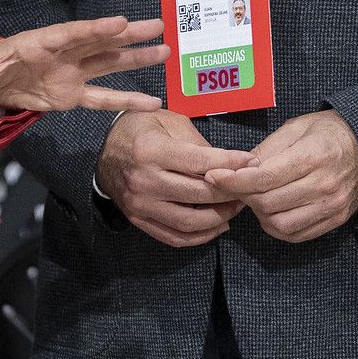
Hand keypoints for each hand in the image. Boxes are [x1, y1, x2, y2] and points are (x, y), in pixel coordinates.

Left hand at [0, 16, 168, 113]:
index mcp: (38, 43)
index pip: (70, 33)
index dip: (95, 28)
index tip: (121, 22)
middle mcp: (61, 54)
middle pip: (98, 41)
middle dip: (127, 34)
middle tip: (158, 25)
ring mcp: (69, 73)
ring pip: (107, 64)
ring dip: (135, 58)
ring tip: (165, 51)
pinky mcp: (71, 95)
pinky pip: (102, 98)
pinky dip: (125, 100)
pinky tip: (151, 102)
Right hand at [97, 110, 253, 248]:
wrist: (105, 150)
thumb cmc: (140, 130)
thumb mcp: (168, 121)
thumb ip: (198, 143)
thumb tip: (230, 165)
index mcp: (150, 150)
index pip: (202, 162)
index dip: (233, 163)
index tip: (252, 161)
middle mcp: (143, 179)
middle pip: (200, 194)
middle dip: (231, 192)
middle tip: (247, 187)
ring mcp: (140, 203)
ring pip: (190, 222)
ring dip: (220, 218)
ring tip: (234, 207)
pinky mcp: (138, 219)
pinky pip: (174, 237)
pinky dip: (200, 236)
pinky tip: (217, 225)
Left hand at [203, 109, 357, 243]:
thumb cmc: (328, 133)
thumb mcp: (296, 128)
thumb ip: (267, 149)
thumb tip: (237, 168)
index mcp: (313, 156)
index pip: (264, 177)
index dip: (233, 180)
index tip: (213, 176)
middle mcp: (324, 185)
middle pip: (268, 202)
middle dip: (243, 195)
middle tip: (235, 184)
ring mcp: (331, 206)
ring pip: (280, 224)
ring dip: (258, 213)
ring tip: (255, 197)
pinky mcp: (335, 220)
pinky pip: (297, 235)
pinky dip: (276, 226)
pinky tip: (271, 211)